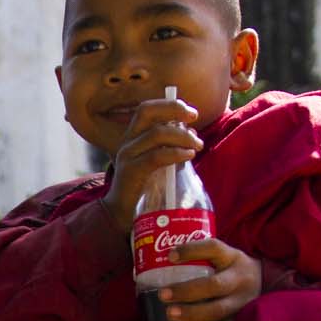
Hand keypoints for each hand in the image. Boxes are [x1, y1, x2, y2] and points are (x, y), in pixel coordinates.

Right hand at [101, 96, 202, 234]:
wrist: (122, 214)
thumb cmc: (144, 187)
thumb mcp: (158, 162)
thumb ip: (171, 146)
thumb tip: (192, 133)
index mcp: (133, 137)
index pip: (146, 109)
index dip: (169, 105)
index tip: (191, 114)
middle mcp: (127, 142)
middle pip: (146, 112)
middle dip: (173, 109)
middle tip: (194, 119)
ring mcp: (127, 156)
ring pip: (156, 134)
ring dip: (182, 136)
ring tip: (197, 146)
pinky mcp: (131, 172)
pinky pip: (156, 156)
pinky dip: (176, 153)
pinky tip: (189, 156)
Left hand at [158, 238, 261, 320]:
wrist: (267, 281)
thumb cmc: (231, 269)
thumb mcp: (223, 257)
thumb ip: (199, 259)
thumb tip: (152, 262)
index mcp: (231, 258)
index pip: (213, 248)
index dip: (192, 250)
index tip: (170, 256)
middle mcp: (239, 278)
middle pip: (214, 285)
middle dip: (186, 291)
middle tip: (163, 294)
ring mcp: (243, 300)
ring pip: (219, 309)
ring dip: (194, 313)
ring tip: (171, 314)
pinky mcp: (244, 318)